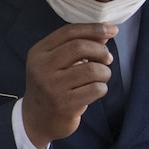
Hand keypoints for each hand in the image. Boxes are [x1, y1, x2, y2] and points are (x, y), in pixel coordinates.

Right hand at [20, 21, 115, 148]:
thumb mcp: (56, 63)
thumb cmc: (51, 86)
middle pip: (80, 47)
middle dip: (101, 51)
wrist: (36, 120)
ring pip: (92, 69)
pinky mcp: (65, 104)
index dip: (93, 28)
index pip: (69, 32)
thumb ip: (78, 46)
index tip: (112, 30)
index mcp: (39, 52)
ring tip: (101, 77)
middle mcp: (42, 68)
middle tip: (107, 59)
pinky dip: (102, 88)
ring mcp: (52, 87)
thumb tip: (105, 32)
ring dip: (104, 72)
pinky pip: (96, 89)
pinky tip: (95, 91)